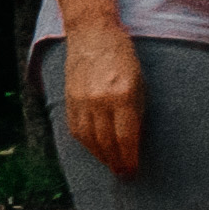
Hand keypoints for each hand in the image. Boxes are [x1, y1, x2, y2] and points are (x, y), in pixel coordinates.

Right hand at [59, 22, 145, 179]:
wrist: (93, 35)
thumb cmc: (124, 59)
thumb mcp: (140, 84)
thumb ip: (136, 112)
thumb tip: (135, 142)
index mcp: (123, 96)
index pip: (126, 138)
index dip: (130, 158)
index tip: (134, 170)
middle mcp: (100, 101)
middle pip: (106, 143)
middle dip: (116, 162)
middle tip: (124, 174)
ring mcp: (81, 101)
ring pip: (89, 140)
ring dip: (100, 156)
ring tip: (111, 165)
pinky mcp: (69, 100)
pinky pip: (76, 130)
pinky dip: (86, 144)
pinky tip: (95, 150)